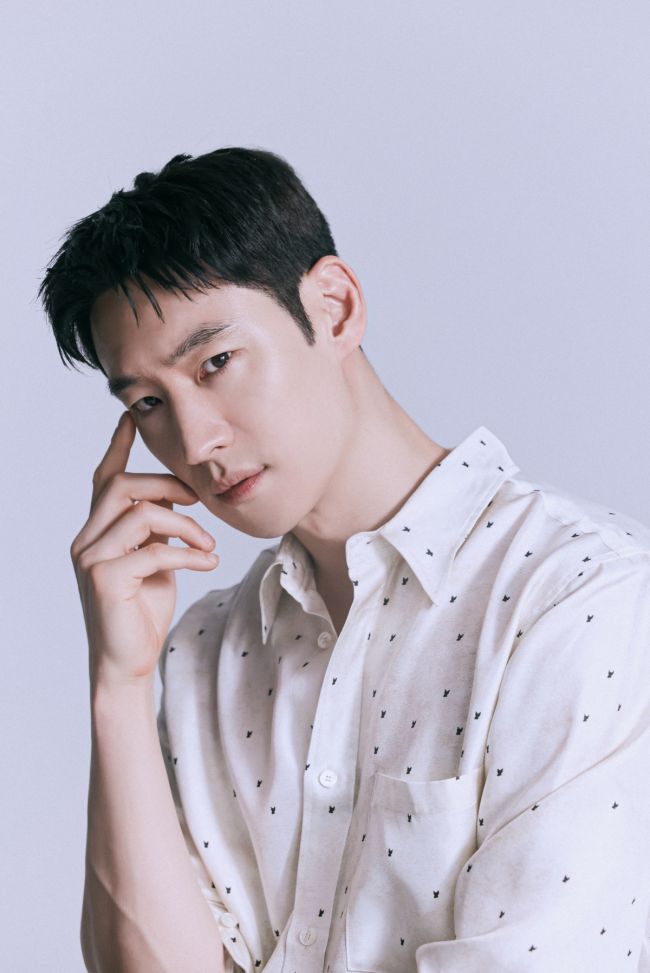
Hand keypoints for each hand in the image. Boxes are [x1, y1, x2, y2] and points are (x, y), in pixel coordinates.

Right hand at [70, 411, 219, 689]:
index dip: (118, 447)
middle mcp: (86, 540)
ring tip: (208, 546)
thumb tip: (175, 501)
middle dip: (165, 484)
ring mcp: (91, 559)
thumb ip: (155, 530)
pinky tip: (207, 564)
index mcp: (97, 532)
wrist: (130, 663)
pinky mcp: (104, 580)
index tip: (131, 417)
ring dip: (186, 525)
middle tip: (198, 499)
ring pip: (141, 514)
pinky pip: (153, 551)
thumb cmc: (143, 611)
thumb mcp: (154, 561)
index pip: (103, 480)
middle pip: (121, 485)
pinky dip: (188, 555)